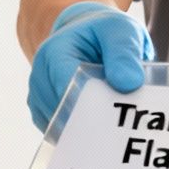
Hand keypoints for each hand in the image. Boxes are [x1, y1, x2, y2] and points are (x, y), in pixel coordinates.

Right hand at [27, 1, 152, 129]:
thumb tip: (129, 82)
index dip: (92, 105)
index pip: (68, 88)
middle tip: (122, 127)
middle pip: (64, 112)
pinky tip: (102, 130)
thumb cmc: (105, 33)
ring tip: (114, 124)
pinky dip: (83, 137)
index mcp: (54, 53)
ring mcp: (40, 99)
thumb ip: (125, 52)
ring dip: (89, 131)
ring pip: (63, 129)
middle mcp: (40, 77)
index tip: (117, 116)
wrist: (89, 38)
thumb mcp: (121, 30)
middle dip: (94, 121)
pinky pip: (63, 136)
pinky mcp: (46, 115)